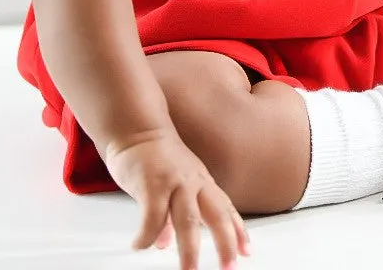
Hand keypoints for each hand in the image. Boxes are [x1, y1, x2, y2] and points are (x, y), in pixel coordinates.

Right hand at [105, 130, 250, 269]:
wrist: (136, 127)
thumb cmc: (155, 156)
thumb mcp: (171, 186)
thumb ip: (171, 216)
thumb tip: (165, 242)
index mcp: (202, 183)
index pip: (226, 210)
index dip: (238, 231)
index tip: (246, 253)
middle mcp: (193, 182)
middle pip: (216, 215)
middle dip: (225, 243)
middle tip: (230, 267)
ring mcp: (174, 182)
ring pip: (188, 219)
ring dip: (190, 248)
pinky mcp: (151, 184)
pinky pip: (152, 216)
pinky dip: (147, 234)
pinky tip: (141, 245)